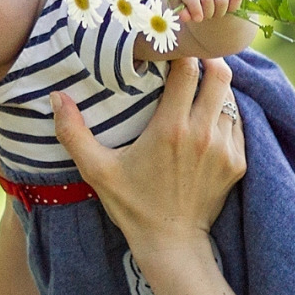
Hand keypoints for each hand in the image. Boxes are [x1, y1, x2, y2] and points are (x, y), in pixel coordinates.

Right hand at [53, 58, 244, 253]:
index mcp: (170, 128)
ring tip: (199, 91)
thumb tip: (56, 97)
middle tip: (194, 60)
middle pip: (220, 76)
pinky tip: (208, 120)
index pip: (188, 70)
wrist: (171, 243)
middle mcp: (202, 133)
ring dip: (216, 91)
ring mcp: (225, 148)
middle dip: (209, 62)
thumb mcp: (97, 170)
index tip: (171, 51)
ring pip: (230, 100)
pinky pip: (237, 125)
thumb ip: (73, 132)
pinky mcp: (238, 163)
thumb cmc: (132, 205)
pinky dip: (225, 116)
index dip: (182, 54)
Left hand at [168, 0, 244, 23]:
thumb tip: (185, 17)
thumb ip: (181, 11)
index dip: (193, 6)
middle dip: (207, 13)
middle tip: (205, 17)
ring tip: (214, 13)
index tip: (198, 19)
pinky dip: (232, 7)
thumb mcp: (180, 4)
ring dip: (219, 12)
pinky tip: (226, 8)